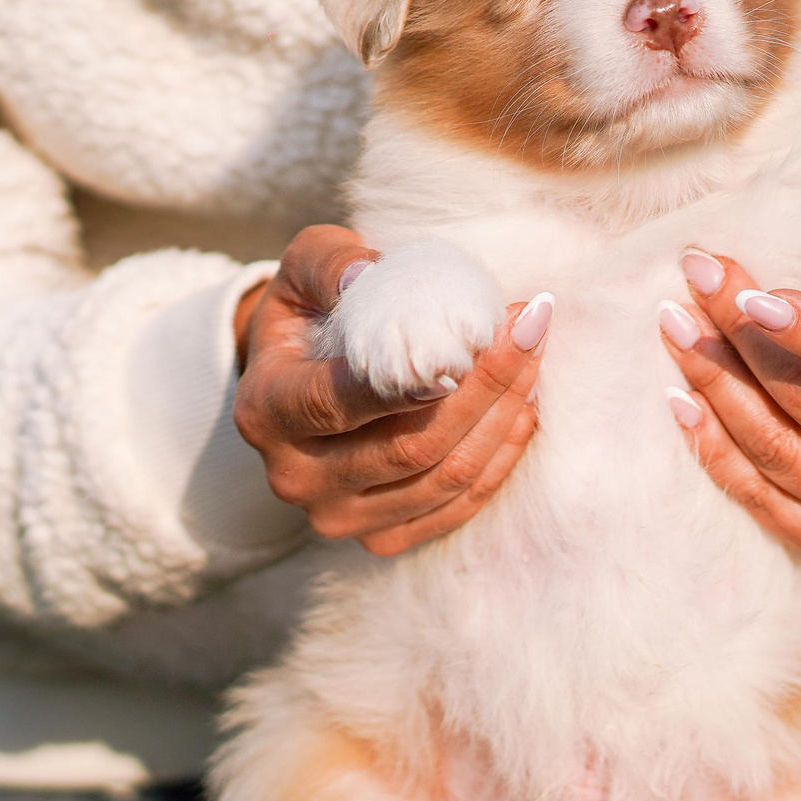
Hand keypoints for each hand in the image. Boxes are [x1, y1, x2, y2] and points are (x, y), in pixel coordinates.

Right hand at [232, 225, 550, 556]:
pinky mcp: (380, 537)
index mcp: (265, 412)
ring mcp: (338, 518)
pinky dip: (500, 456)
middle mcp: (295, 477)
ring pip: (444, 478)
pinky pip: (457, 506)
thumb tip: (366, 274)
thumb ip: (330, 263)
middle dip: (484, 385)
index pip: (341, 403)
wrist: (299, 383)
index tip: (482, 332)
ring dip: (503, 416)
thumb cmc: (309, 315)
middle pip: (411, 446)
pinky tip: (523, 407)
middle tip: (531, 328)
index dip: (415, 378)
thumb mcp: (302, 270)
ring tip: (534, 356)